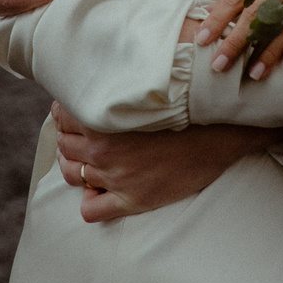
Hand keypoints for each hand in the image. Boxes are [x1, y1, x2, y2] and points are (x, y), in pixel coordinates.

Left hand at [52, 103, 274, 222]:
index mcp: (103, 119)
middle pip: (65, 146)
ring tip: (87, 162)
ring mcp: (116, 177)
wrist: (220, 134)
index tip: (73, 113)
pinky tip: (101, 191)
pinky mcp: (132, 200)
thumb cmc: (185, 106)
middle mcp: (103, 150)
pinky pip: (91, 210)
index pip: (62, 117)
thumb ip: (117, 88)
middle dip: (70, 140)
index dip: (65, 114)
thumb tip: (100, 72)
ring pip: (73, 176)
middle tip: (83, 136)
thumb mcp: (146, 91)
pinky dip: (91, 202)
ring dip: (75, 168)